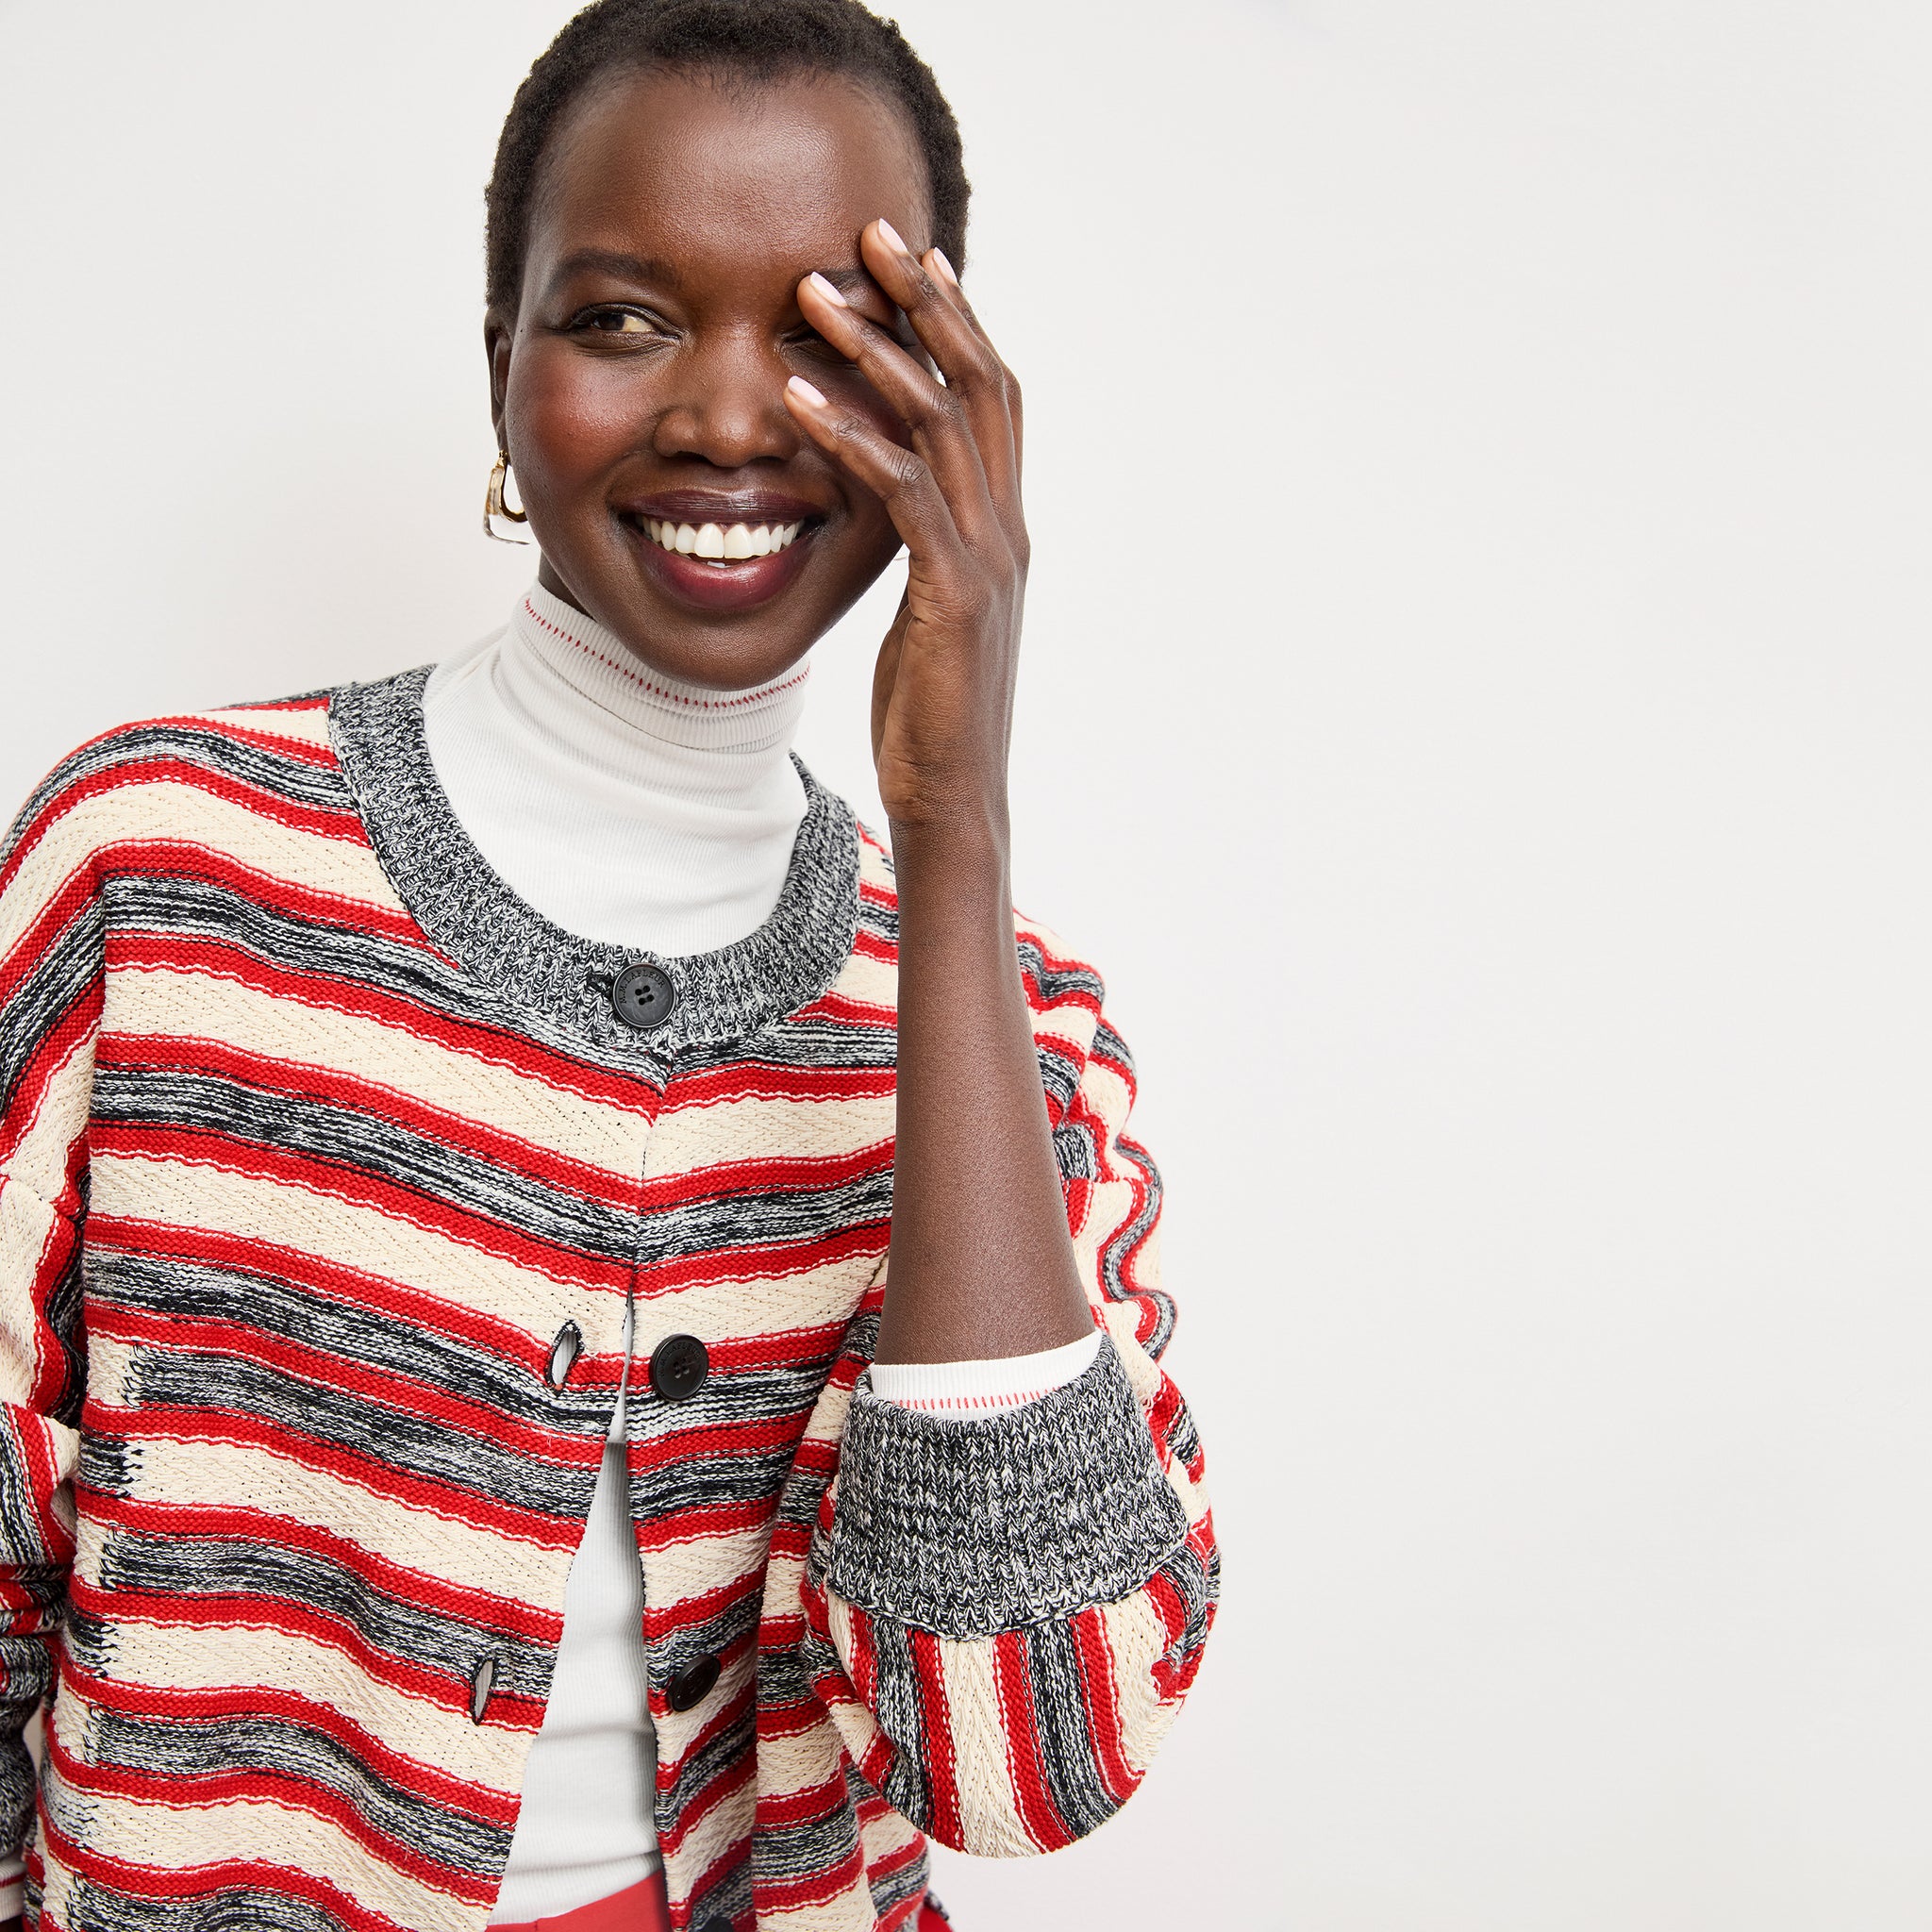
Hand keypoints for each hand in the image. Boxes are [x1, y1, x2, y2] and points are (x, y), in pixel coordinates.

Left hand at [786, 220, 1025, 834]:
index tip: (914, 262)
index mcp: (1004, 530)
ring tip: (813, 294)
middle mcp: (1008, 529)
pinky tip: (798, 399)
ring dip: (875, 349)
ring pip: (940, 423)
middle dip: (926, 302)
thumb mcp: (929, 613)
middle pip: (980, 384)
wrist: (954, 798)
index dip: (959, 324)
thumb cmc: (929, 715)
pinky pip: (902, 492)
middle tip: (874, 231)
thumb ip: (922, 547)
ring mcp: (986, 559)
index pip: (992, 401)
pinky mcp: (952, 593)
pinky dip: (849, 437)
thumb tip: (886, 499)